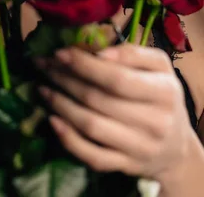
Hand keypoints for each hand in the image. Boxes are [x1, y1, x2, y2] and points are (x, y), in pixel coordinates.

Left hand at [38, 43, 193, 183]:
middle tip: (44, 65)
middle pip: (98, 100)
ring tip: (43, 87)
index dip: (84, 65)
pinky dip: (69, 139)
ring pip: (91, 126)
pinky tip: (52, 119)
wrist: (176, 146)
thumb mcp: (158, 66)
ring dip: (60, 104)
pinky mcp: (125, 166)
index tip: (59, 52)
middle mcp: (154, 122)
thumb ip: (133, 53)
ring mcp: (139, 148)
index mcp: (164, 92)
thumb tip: (99, 52)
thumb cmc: (161, 95)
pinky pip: (92, 155)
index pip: (117, 79)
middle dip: (64, 79)